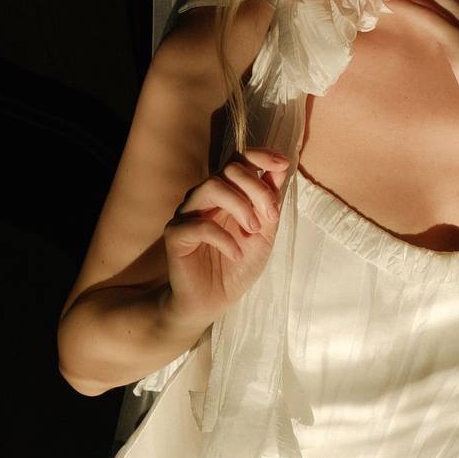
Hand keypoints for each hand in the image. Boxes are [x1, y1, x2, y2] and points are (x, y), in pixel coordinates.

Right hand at [162, 148, 289, 327]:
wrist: (213, 302)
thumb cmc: (237, 265)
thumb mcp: (264, 233)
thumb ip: (270, 202)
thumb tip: (281, 168)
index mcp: (227, 192)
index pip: (239, 158)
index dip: (260, 155)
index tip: (282, 165)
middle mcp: (205, 196)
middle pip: (229, 169)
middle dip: (257, 188)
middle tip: (271, 216)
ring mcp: (188, 213)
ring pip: (211, 186)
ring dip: (240, 205)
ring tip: (254, 231)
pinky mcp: (175, 235)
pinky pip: (198, 225)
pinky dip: (224, 238)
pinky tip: (236, 254)